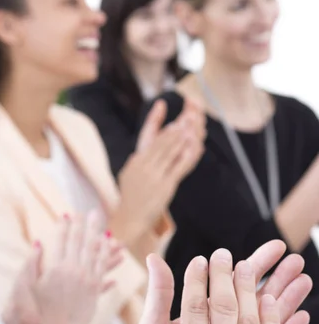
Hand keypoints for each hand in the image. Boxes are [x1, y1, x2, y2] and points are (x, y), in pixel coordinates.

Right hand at [2, 211, 122, 323]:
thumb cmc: (33, 311)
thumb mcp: (25, 285)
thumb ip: (32, 263)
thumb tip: (38, 243)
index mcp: (58, 268)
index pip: (63, 240)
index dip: (66, 226)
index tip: (68, 214)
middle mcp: (75, 273)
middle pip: (83, 244)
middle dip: (87, 227)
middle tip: (91, 213)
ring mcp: (86, 284)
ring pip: (98, 258)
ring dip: (104, 243)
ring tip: (110, 233)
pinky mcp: (92, 296)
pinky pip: (103, 277)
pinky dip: (109, 267)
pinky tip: (117, 260)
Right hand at [112, 99, 204, 244]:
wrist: (128, 219)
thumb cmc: (131, 197)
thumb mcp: (129, 174)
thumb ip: (139, 159)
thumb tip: (148, 147)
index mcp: (135, 160)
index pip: (146, 135)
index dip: (154, 119)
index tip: (162, 104)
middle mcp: (143, 165)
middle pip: (162, 140)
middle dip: (176, 125)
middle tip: (187, 112)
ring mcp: (154, 175)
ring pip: (171, 150)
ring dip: (183, 135)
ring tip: (191, 121)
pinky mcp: (165, 186)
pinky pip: (179, 166)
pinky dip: (187, 154)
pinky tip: (194, 144)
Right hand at [118, 249, 308, 323]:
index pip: (195, 312)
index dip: (197, 282)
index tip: (199, 261)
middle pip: (225, 308)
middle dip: (225, 276)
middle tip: (225, 253)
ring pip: (252, 322)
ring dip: (252, 290)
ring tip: (251, 266)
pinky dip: (275, 320)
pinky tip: (275, 303)